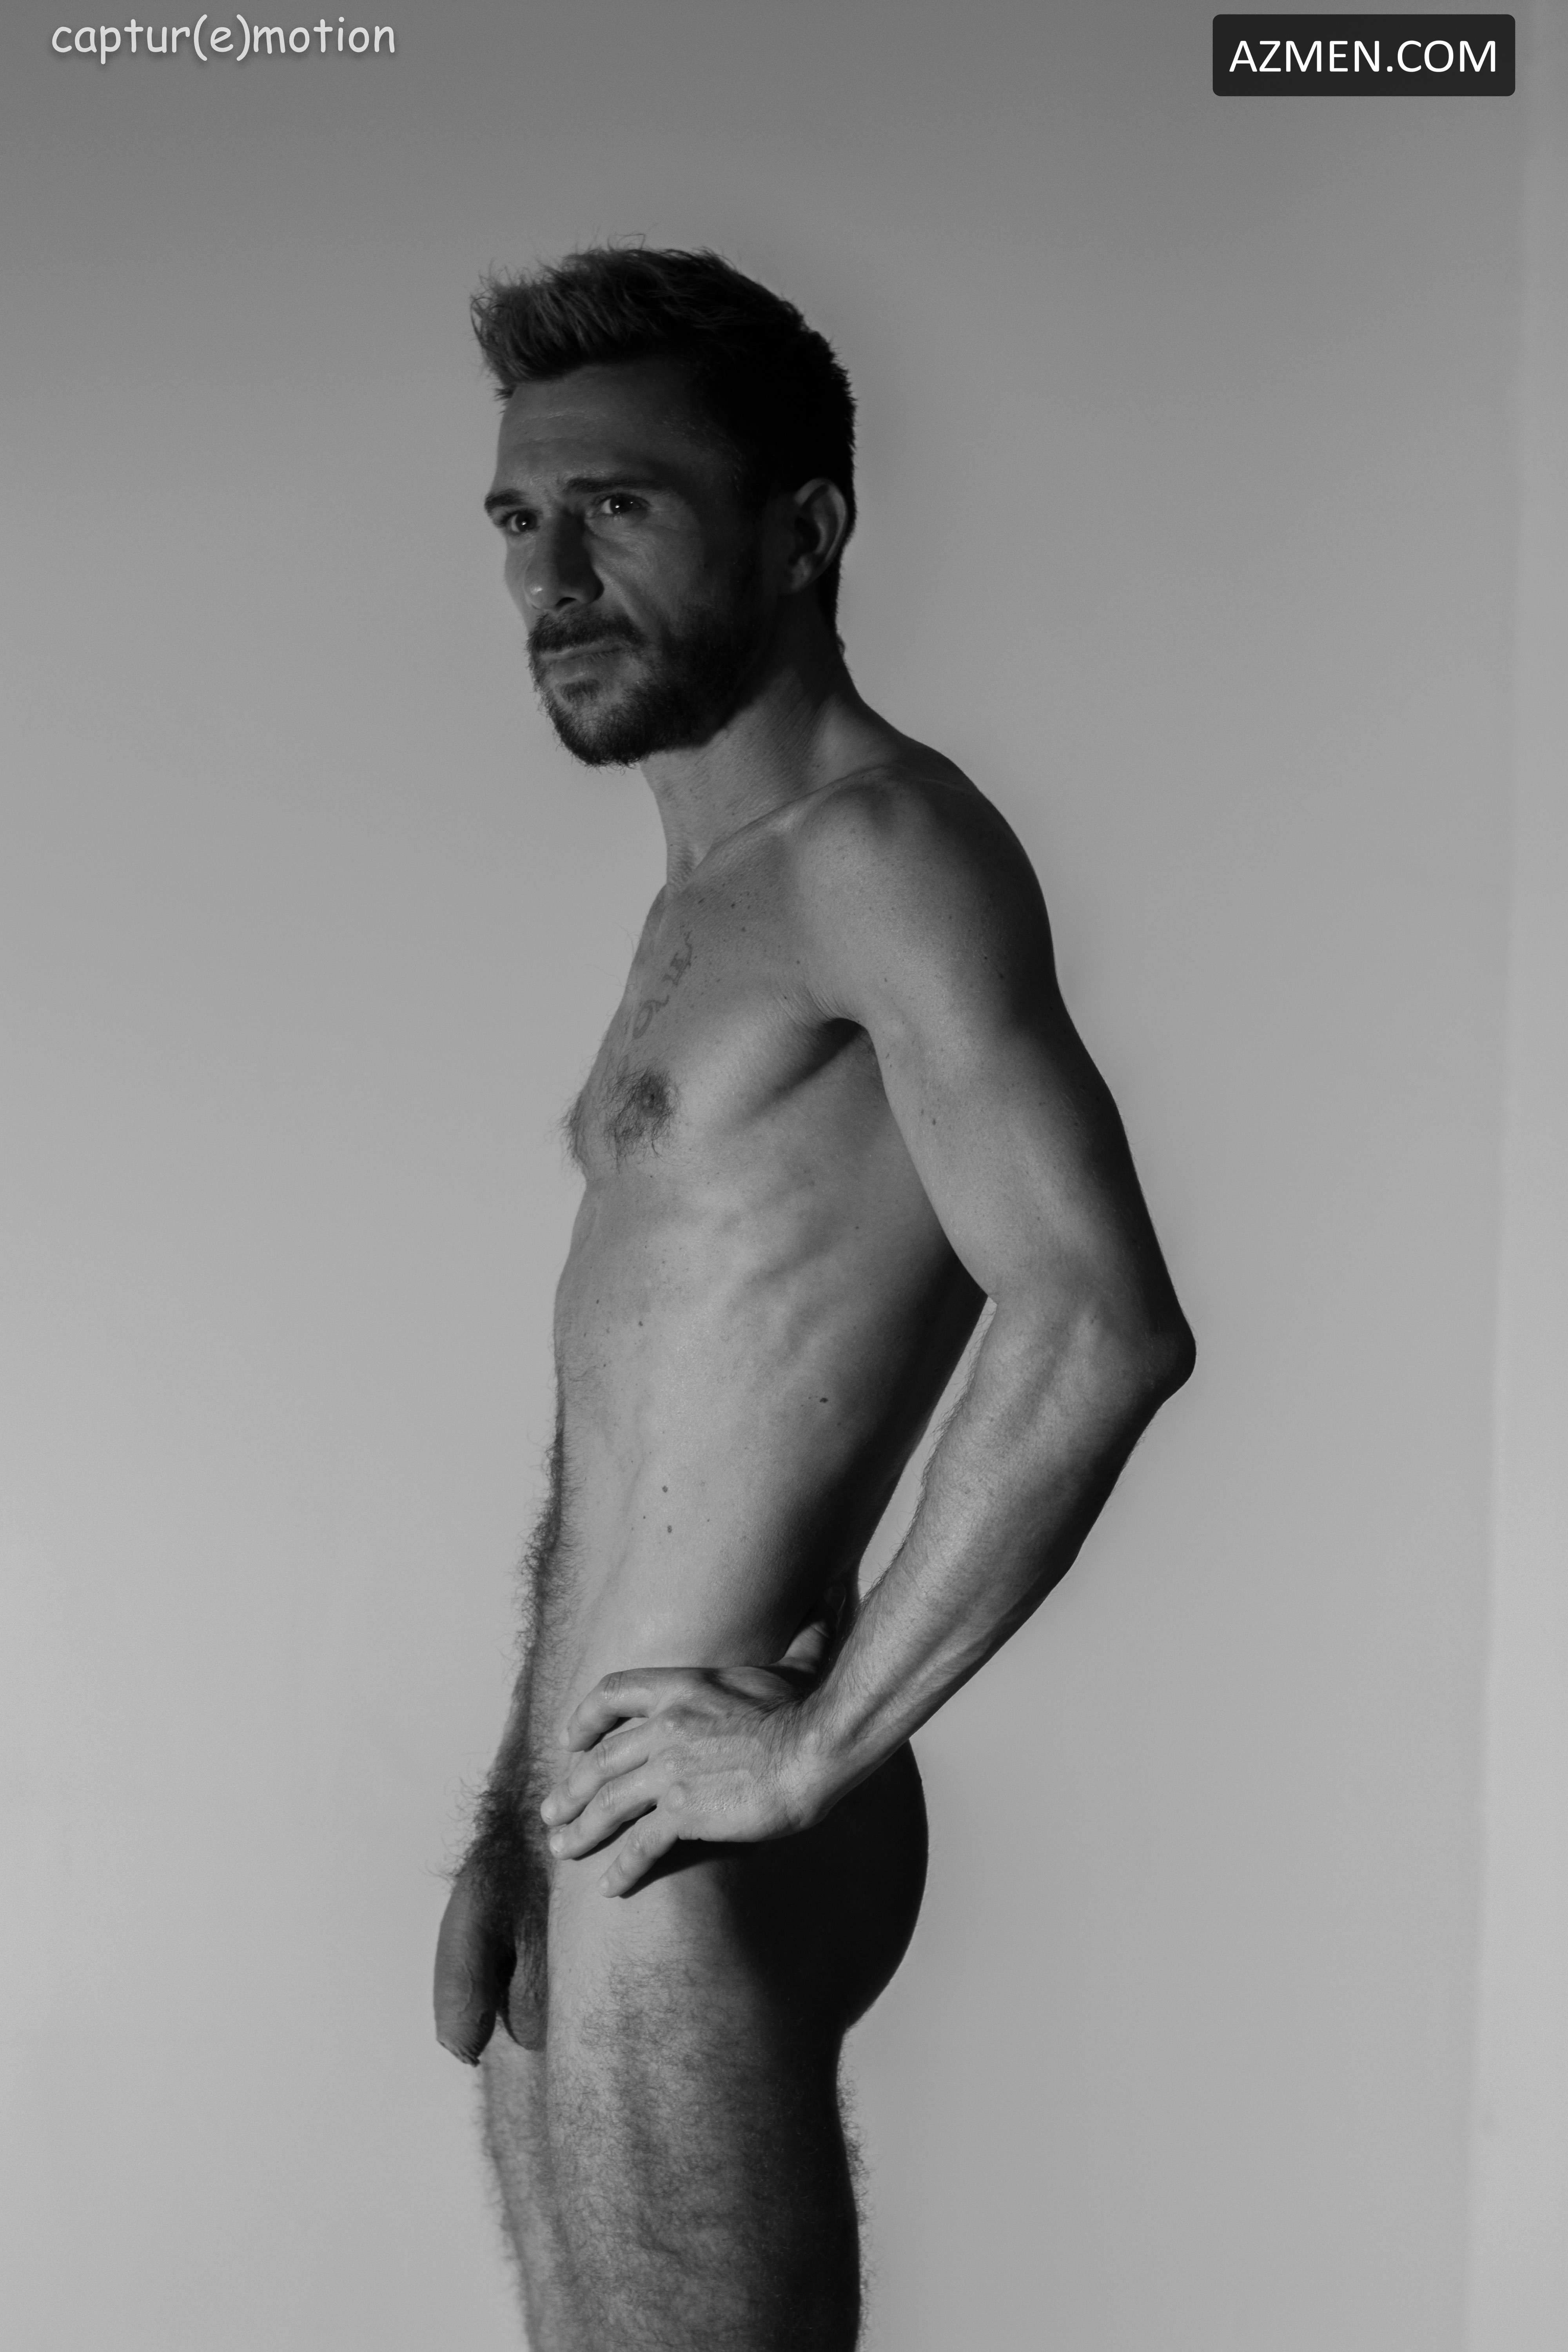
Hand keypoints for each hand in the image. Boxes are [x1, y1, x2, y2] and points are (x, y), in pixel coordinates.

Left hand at [541, 1645, 831, 1896]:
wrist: (817, 1747)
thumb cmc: (809, 1708)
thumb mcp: (793, 1668)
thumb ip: (800, 1640)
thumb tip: (831, 1603)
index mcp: (680, 1687)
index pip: (611, 1693)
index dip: (583, 1717)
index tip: (567, 1740)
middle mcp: (664, 1726)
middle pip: (598, 1759)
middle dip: (569, 1790)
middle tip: (551, 1813)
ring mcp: (670, 1770)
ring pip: (608, 1803)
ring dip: (581, 1831)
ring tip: (561, 1850)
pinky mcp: (684, 1811)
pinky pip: (641, 1843)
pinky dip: (622, 1867)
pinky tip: (609, 1887)